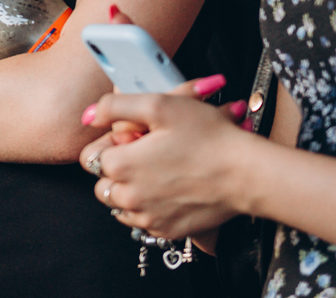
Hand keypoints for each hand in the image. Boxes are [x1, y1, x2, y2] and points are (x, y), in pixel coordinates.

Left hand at [80, 89, 253, 239]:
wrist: (247, 174)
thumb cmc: (208, 136)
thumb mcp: (159, 104)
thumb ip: (115, 106)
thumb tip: (88, 116)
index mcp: (119, 166)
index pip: (91, 157)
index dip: (111, 144)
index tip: (134, 139)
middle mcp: (128, 197)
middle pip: (103, 183)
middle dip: (117, 170)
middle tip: (146, 155)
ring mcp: (148, 218)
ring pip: (120, 205)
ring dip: (130, 190)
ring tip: (157, 172)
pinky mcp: (167, 231)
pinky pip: (143, 221)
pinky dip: (149, 207)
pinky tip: (168, 190)